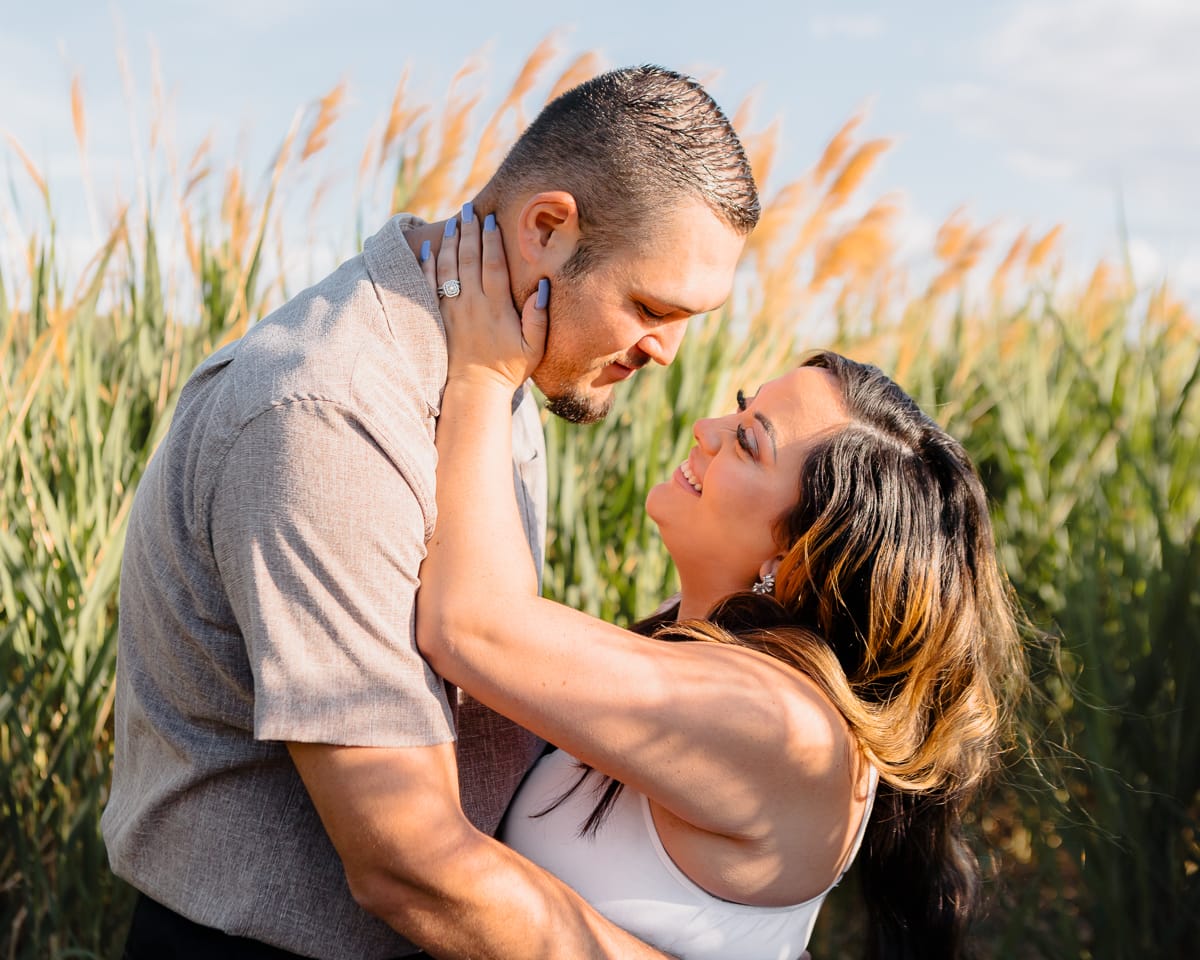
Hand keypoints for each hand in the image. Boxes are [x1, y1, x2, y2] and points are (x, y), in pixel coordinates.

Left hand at [424, 205, 546, 389]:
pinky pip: (430, 284)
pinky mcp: (439, 316)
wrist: (474, 389)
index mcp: (496, 307)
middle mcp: (472, 303)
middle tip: (470, 209)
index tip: (491, 220)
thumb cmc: (509, 368)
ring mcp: (452, 309)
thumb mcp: (534, 348)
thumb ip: (539, 318)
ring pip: (448, 267)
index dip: (492, 240)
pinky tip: (429, 247)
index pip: (493, 265)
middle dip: (470, 231)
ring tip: (455, 222)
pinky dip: (428, 263)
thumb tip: (543, 287)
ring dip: (450, 241)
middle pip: (469, 259)